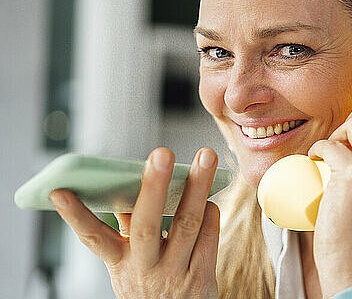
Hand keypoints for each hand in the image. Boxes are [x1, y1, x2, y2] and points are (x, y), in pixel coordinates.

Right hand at [49, 147, 220, 298]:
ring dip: (198, 187)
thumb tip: (131, 182)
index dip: (76, 216)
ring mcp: (174, 274)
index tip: (59, 191)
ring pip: (187, 224)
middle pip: (146, 226)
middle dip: (154, 186)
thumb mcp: (131, 262)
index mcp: (120, 263)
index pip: (93, 238)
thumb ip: (131, 226)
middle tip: (162, 153)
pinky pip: (208, 235)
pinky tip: (209, 196)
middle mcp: (144, 269)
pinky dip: (210, 211)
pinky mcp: (201, 277)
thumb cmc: (153, 281)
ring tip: (206, 156)